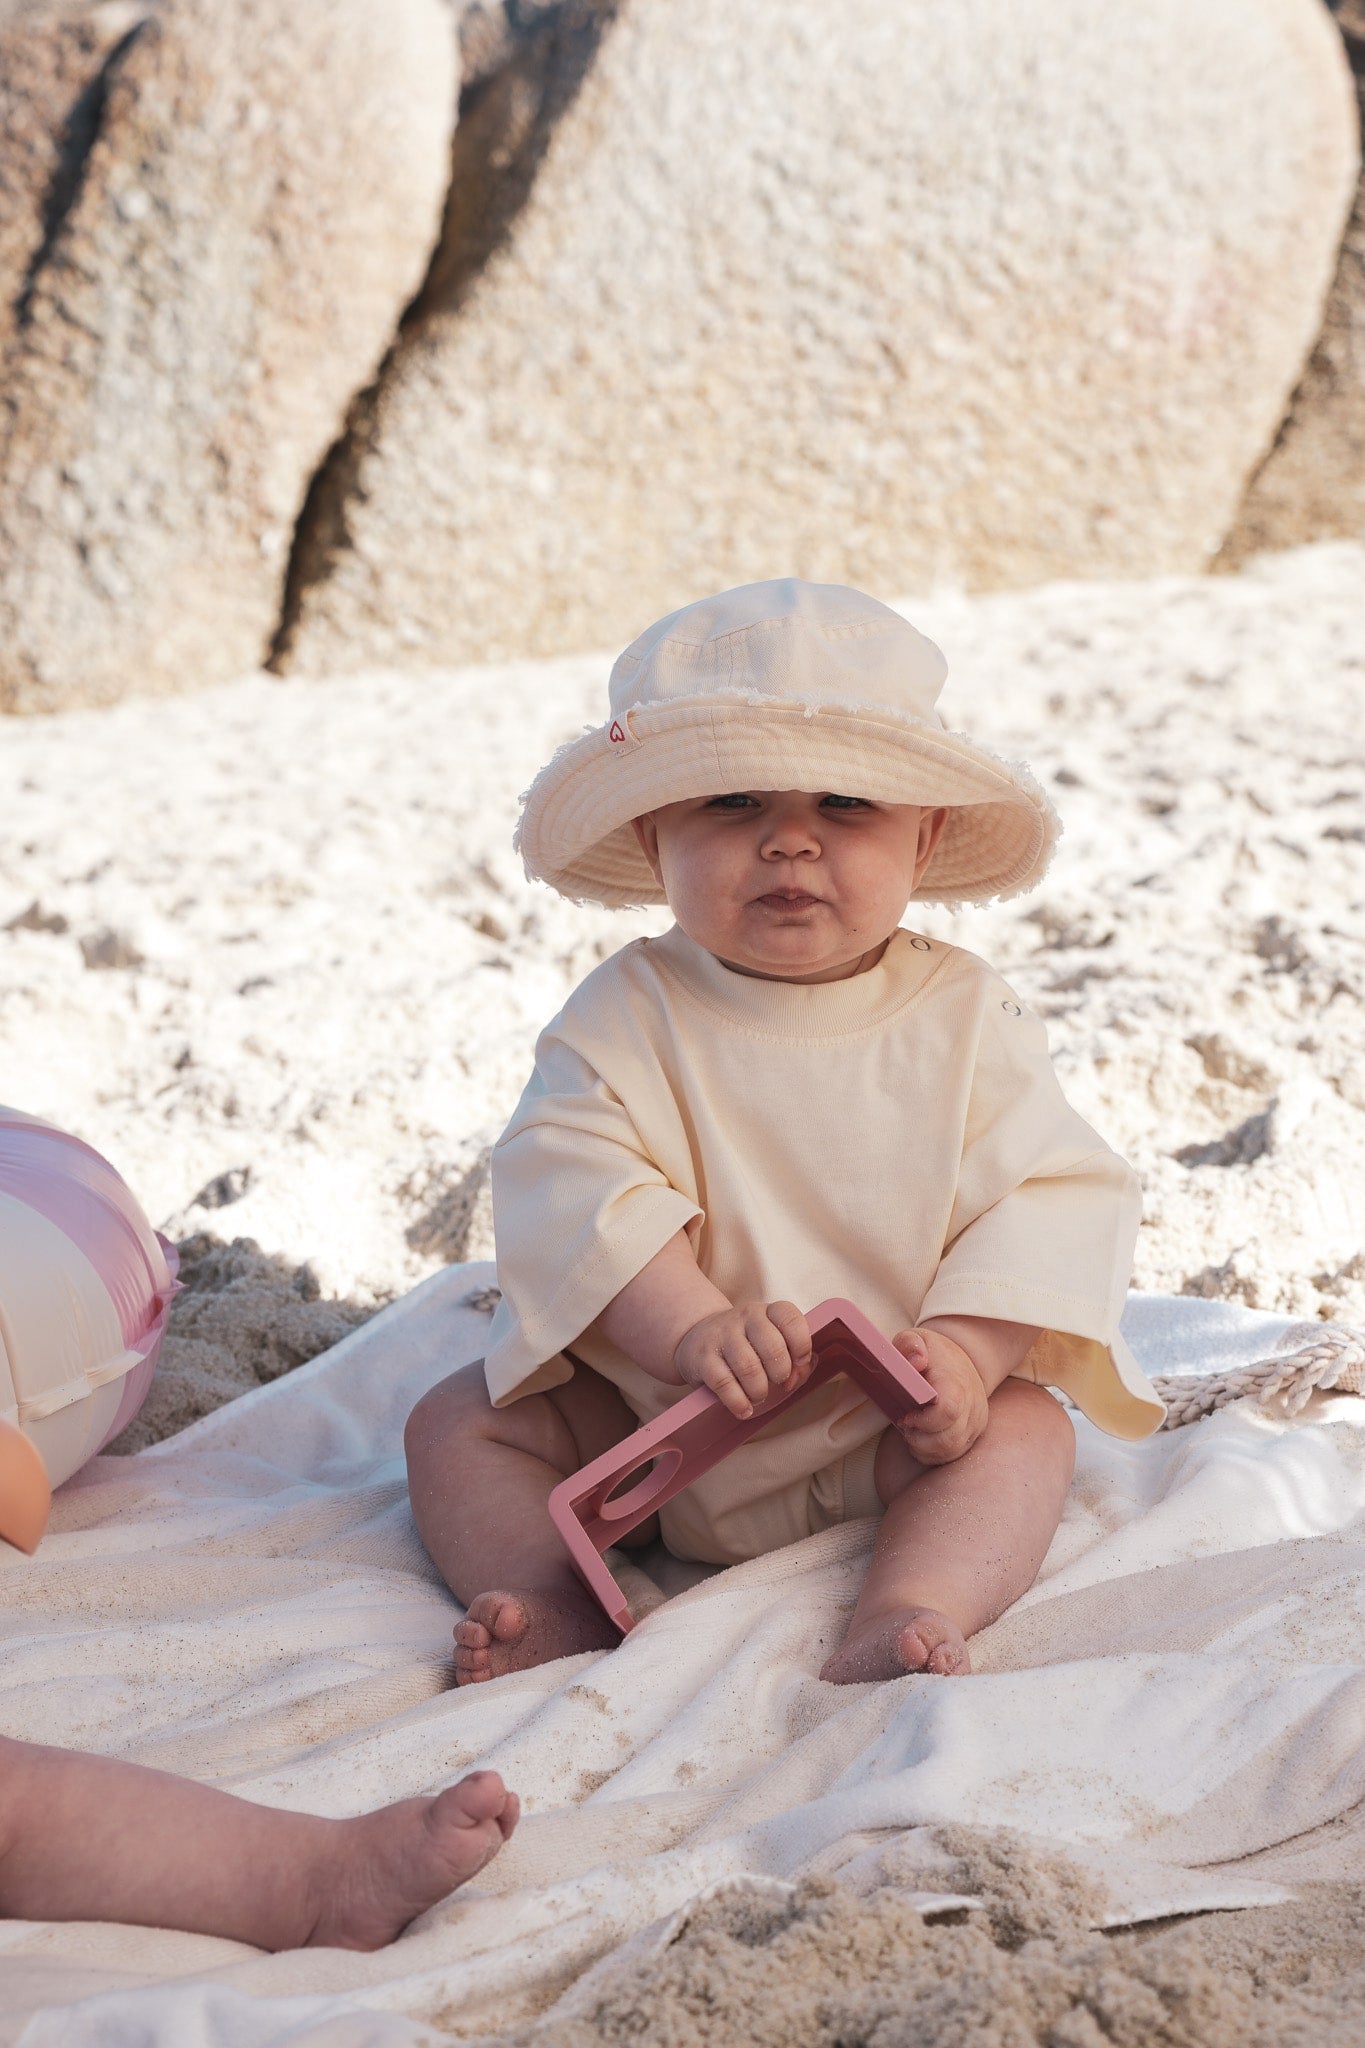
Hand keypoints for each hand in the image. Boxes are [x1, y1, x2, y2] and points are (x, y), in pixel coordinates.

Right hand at [673, 1301, 813, 1418]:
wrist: (697, 1338)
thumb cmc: (745, 1346)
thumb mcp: (770, 1342)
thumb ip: (795, 1359)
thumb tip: (804, 1370)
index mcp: (766, 1312)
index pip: (790, 1318)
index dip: (802, 1345)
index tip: (800, 1363)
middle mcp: (744, 1317)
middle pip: (773, 1348)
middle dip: (781, 1374)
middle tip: (777, 1383)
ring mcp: (722, 1335)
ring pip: (749, 1368)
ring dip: (759, 1391)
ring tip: (758, 1395)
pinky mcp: (703, 1357)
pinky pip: (724, 1383)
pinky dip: (738, 1402)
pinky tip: (744, 1408)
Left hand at [891, 1327, 988, 1465]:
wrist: (962, 1359)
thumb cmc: (933, 1353)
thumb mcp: (917, 1338)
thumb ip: (909, 1344)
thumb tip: (917, 1361)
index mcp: (956, 1383)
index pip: (948, 1412)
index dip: (923, 1422)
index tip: (906, 1415)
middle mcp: (972, 1406)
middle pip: (948, 1439)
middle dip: (919, 1439)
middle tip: (905, 1424)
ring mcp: (975, 1423)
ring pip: (950, 1451)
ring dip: (923, 1448)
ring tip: (911, 1430)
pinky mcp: (973, 1435)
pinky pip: (952, 1455)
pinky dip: (931, 1453)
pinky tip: (920, 1437)